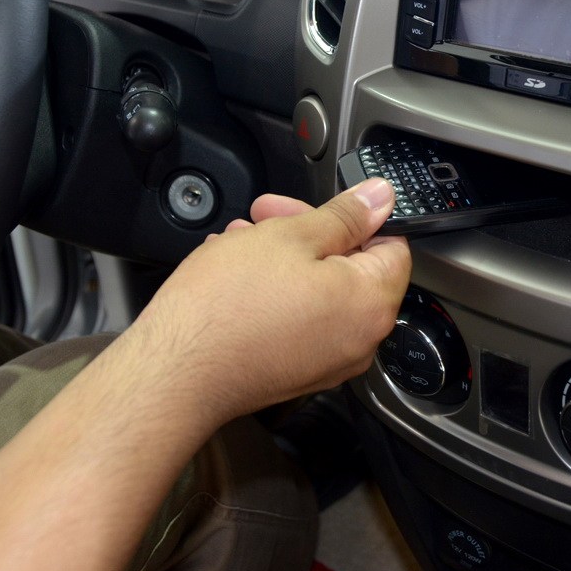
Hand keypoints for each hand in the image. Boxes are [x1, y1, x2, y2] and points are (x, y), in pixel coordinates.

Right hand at [133, 178, 410, 422]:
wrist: (177, 373)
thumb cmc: (228, 306)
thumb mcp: (290, 237)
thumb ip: (345, 215)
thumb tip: (382, 197)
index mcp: (372, 303)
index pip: (393, 245)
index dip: (356, 217)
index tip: (322, 205)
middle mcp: (361, 340)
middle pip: (353, 268)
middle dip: (309, 233)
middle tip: (267, 214)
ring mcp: (331, 361)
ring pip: (321, 292)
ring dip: (286, 258)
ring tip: (241, 240)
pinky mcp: (299, 372)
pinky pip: (303, 321)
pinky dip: (279, 293)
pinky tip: (240, 273)